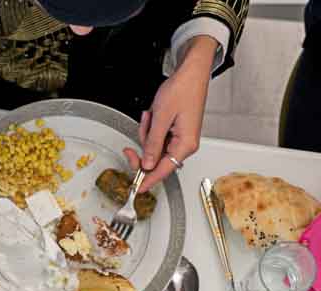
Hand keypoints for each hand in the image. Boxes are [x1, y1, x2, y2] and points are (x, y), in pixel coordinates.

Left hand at [124, 37, 216, 193]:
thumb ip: (152, 144)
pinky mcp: (177, 131)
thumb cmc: (183, 89)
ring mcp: (181, 138)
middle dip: (143, 147)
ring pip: (154, 147)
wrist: (191, 72)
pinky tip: (153, 115)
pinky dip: (151, 128)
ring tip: (150, 116)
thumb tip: (147, 164)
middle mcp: (185, 144)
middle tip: (129, 148)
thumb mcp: (161, 118)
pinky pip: (158, 137)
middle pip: (157, 160)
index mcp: (185, 145)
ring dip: (147, 133)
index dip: (148, 180)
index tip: (136, 189)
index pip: (164, 170)